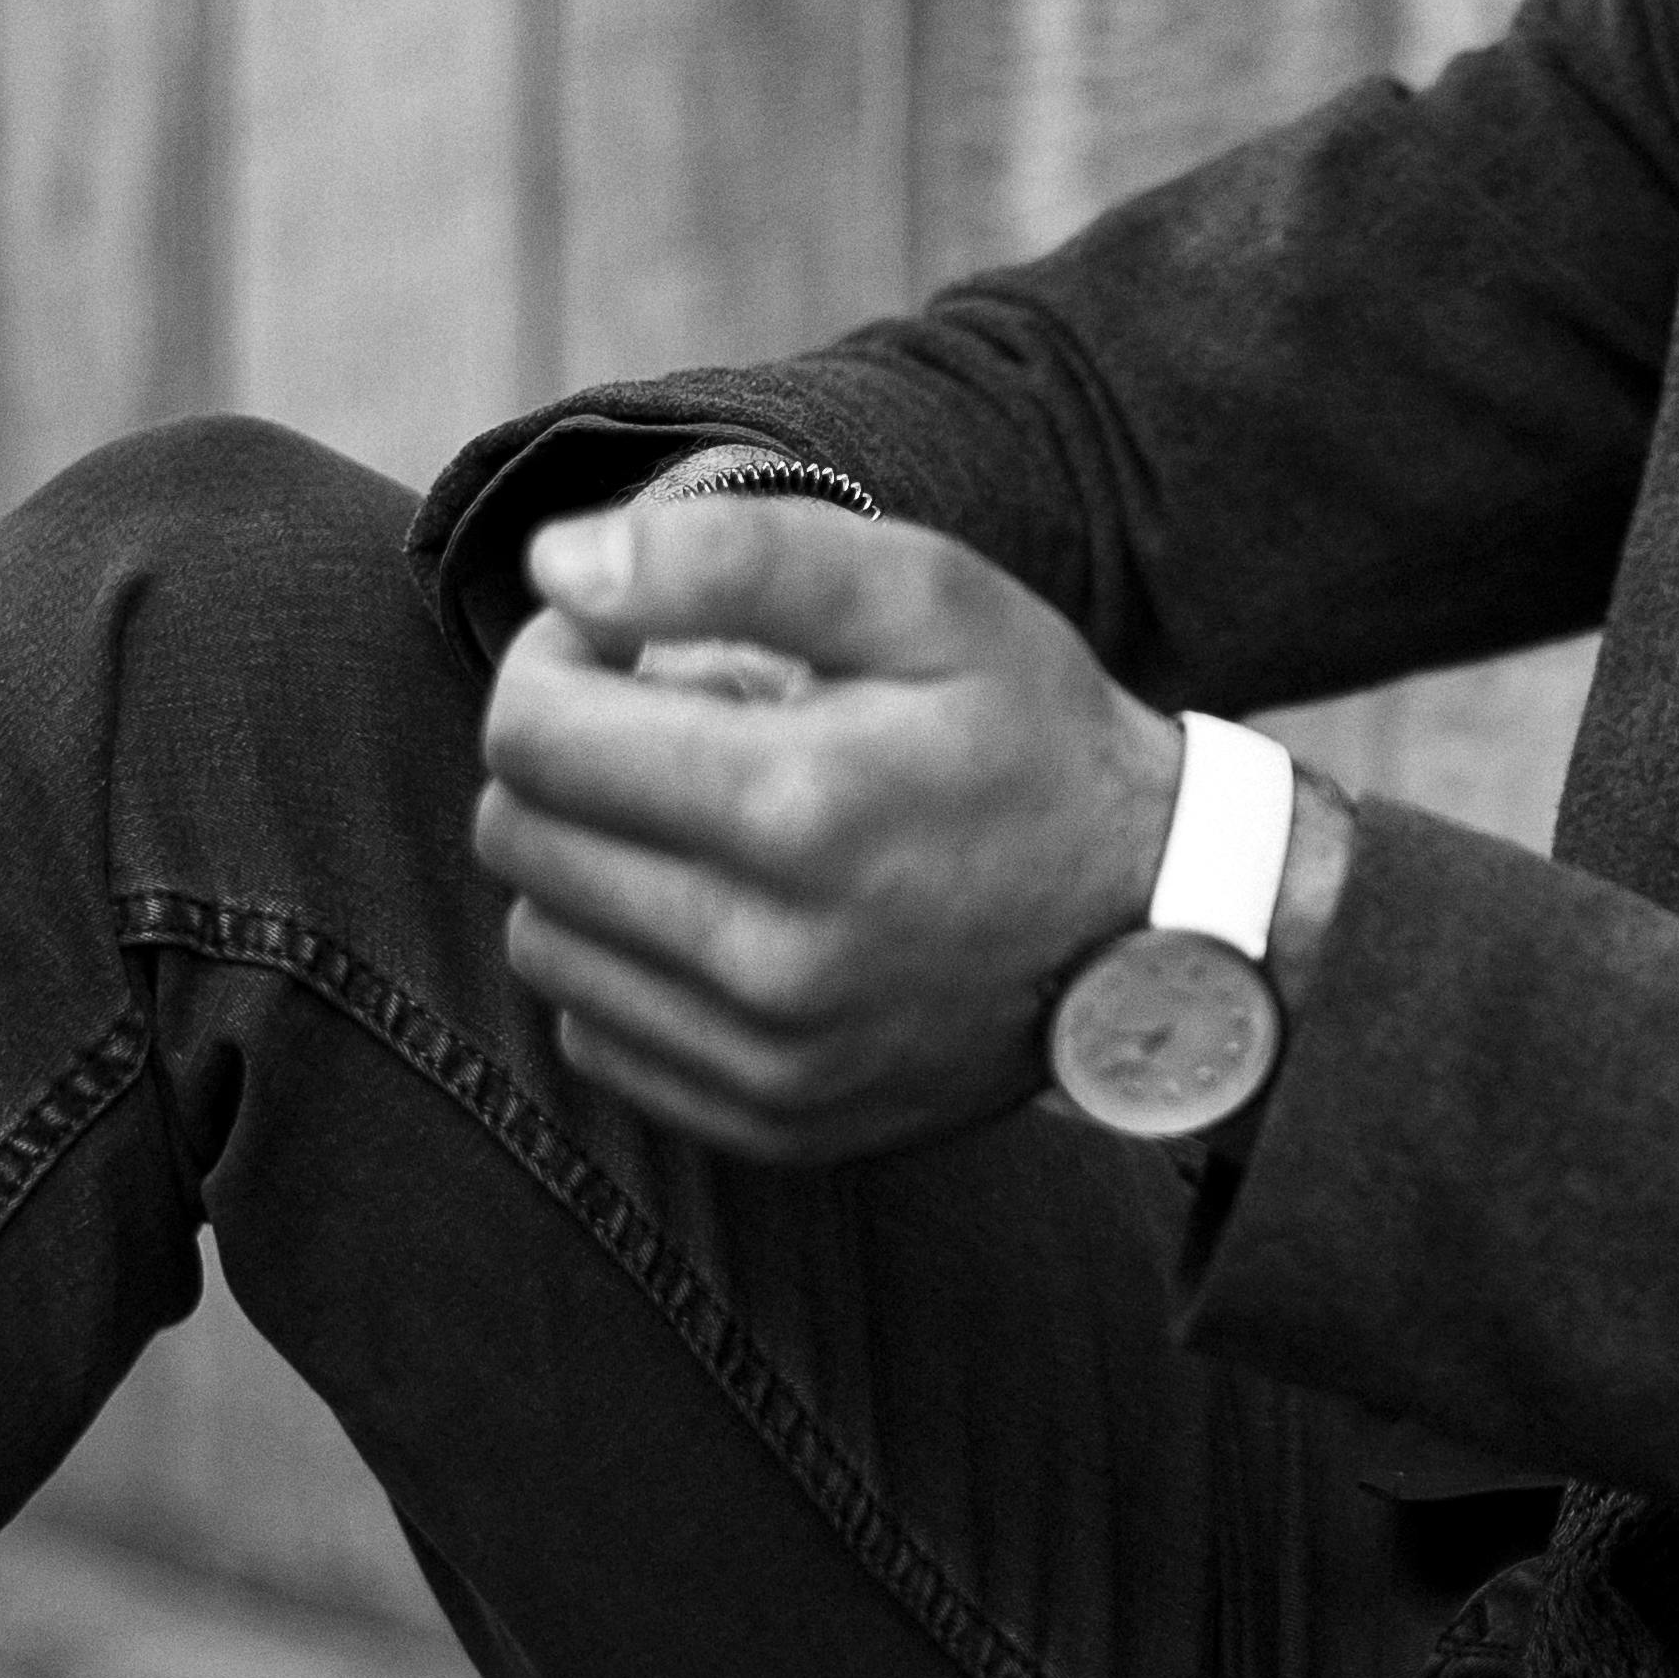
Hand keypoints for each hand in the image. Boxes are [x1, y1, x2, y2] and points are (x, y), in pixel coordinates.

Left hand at [474, 498, 1182, 1160]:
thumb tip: (554, 568)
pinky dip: (623, 965)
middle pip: (520, 835)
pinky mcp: (768, 1122)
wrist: (1158, 926)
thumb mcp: (928, 595)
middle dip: (564, 752)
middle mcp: (770, 957)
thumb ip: (737, 555)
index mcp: (799, 807)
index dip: (554, 658)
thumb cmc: (1034, 737)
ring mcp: (767, 1060)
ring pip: (542, 941)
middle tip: (664, 719)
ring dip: (586, 860)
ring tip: (698, 817)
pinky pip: (592, 1037)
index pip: (531, 732)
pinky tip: (715, 912)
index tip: (625, 644)